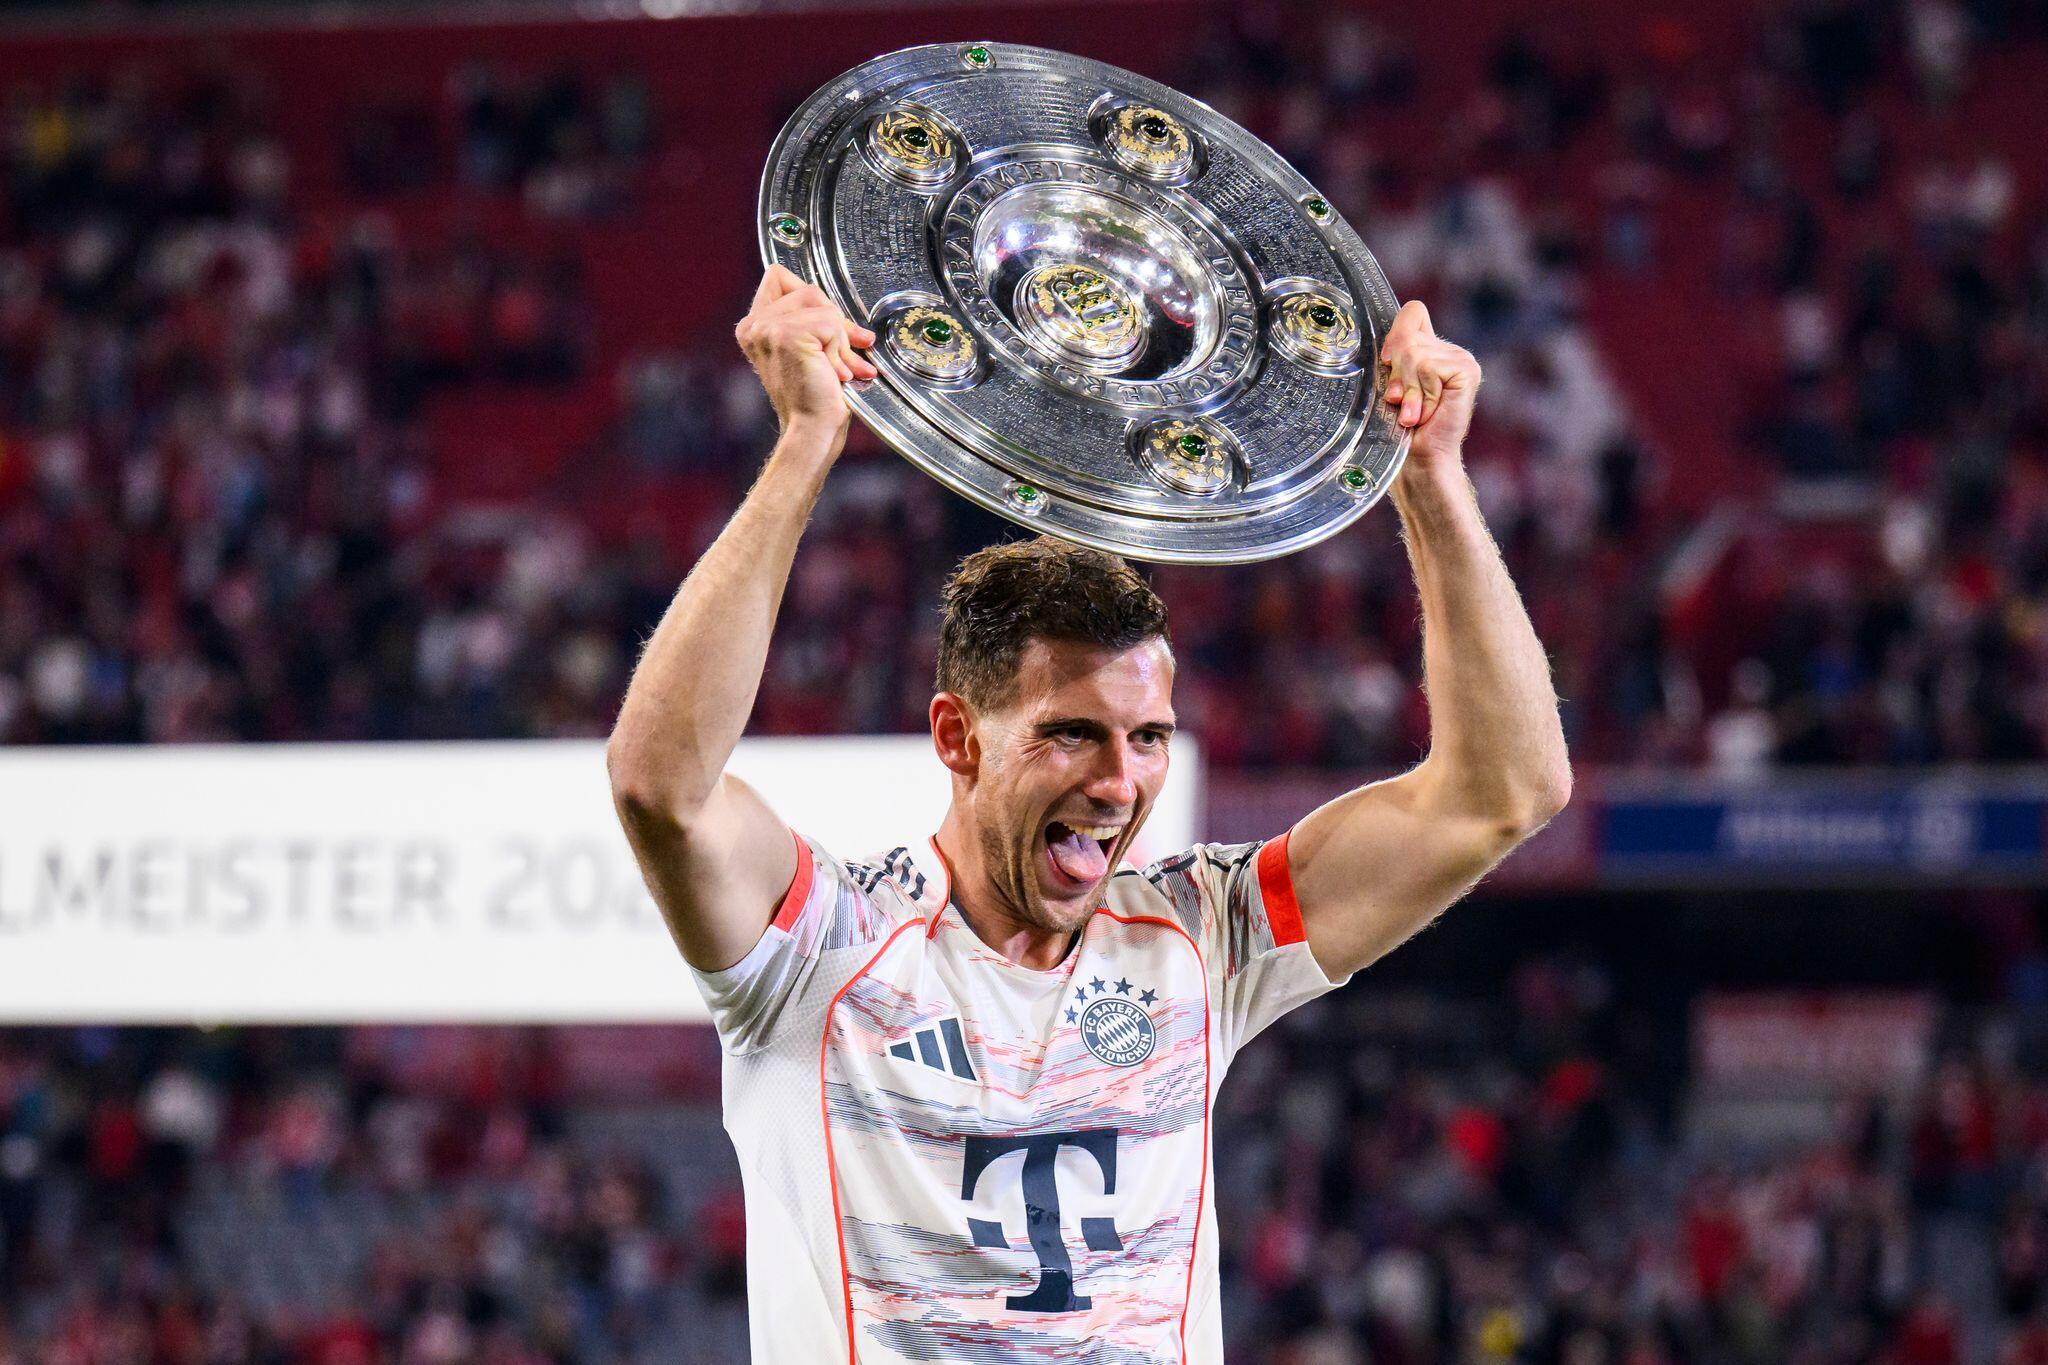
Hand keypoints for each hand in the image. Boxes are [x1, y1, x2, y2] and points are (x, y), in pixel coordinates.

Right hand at [734, 264, 877, 432]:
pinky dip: (841, 348)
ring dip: (841, 339)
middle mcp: (753, 324)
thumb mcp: (811, 351)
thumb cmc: (816, 397)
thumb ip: (814, 323)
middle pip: (810, 289)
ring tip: (837, 368)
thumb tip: (851, 321)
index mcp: (752, 326)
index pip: (779, 276)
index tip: (824, 329)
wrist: (813, 428)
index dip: (810, 297)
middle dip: (834, 323)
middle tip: (840, 357)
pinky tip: (834, 372)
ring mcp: (766, 327)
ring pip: (823, 305)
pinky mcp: (785, 334)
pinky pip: (831, 322)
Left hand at [1379, 300, 1481, 468]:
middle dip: (1396, 373)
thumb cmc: (1397, 426)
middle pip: (1407, 335)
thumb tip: (1389, 346)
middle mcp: (1447, 349)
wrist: (1417, 458)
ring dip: (1407, 389)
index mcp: (1429, 347)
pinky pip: (1429, 367)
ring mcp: (1460, 359)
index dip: (1395, 336)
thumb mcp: (1389, 383)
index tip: (1387, 363)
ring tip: (1412, 412)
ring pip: (1415, 353)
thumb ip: (1392, 356)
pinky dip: (1421, 393)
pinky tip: (1426, 412)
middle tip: (1400, 401)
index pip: (1413, 312)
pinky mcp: (1467, 371)